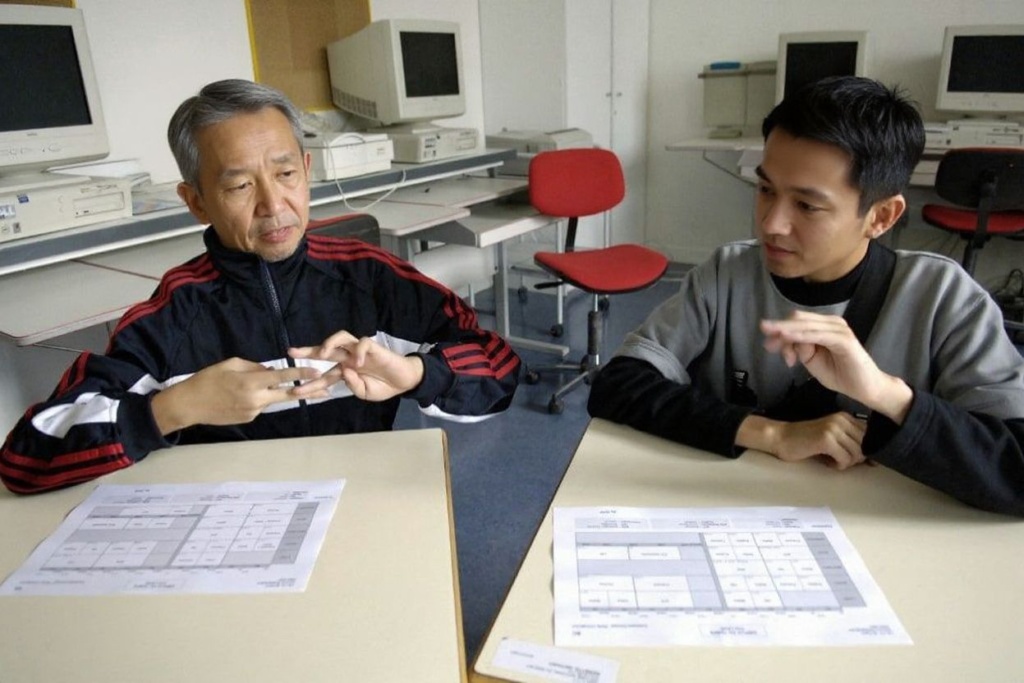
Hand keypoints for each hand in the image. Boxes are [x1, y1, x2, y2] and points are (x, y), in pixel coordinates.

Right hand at [151, 357, 320, 433]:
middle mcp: (256, 399)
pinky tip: (241, 395)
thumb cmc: (207, 380)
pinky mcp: (249, 419)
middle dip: (307, 391)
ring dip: (274, 392)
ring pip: (272, 399)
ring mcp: (254, 411)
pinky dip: (259, 398)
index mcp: (251, 383)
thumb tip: (271, 371)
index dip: (301, 374)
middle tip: (326, 389)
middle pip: (288, 395)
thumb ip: (255, 367)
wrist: (189, 405)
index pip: (283, 377)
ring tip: (264, 386)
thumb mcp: (230, 364)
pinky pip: (261, 405)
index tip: (316, 371)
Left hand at [288, 330, 424, 401]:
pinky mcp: (373, 347)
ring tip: (324, 354)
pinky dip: (359, 352)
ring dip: (329, 344)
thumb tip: (344, 372)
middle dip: (307, 351)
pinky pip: (363, 344)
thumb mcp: (364, 393)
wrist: (404, 381)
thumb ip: (353, 385)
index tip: (295, 391)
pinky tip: (358, 364)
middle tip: (291, 352)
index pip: (323, 376)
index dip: (310, 384)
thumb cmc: (383, 386)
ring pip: (341, 338)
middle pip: (325, 350)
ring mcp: (359, 351)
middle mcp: (348, 358)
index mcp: (344, 371)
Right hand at [738, 412, 867, 469]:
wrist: (781, 438)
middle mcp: (842, 420)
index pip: (870, 436)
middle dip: (855, 459)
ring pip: (857, 454)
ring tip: (832, 460)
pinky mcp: (826, 439)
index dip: (866, 451)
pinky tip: (827, 462)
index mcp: (845, 417)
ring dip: (846, 463)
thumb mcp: (832, 437)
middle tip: (839, 460)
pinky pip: (845, 460)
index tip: (855, 458)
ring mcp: (834, 428)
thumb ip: (851, 442)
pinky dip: (838, 465)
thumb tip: (874, 459)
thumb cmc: (806, 441)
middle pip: (865, 446)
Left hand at [760, 311, 912, 422]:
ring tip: (774, 343)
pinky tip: (788, 338)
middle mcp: (831, 323)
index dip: (779, 329)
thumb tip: (785, 340)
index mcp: (824, 326)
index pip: (797, 321)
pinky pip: (817, 335)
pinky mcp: (844, 339)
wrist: (864, 388)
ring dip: (787, 334)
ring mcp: (838, 330)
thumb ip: (799, 348)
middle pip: (798, 319)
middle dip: (779, 330)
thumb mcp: (812, 361)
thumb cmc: (839, 374)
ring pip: (805, 325)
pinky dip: (801, 336)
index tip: (768, 345)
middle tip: (767, 343)